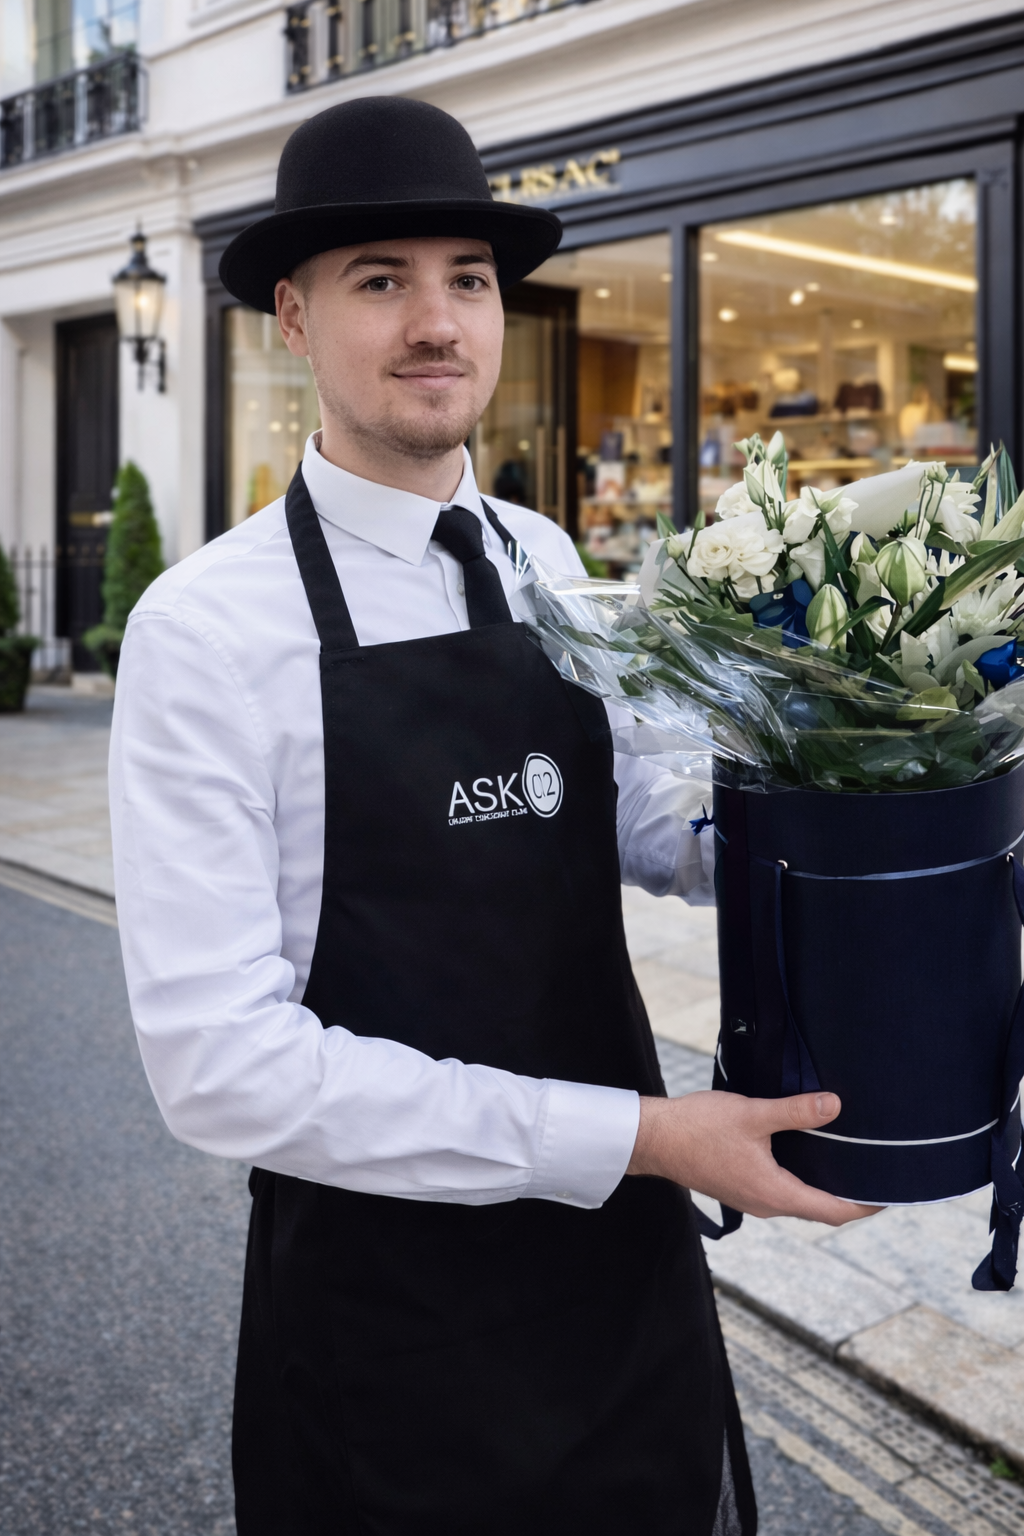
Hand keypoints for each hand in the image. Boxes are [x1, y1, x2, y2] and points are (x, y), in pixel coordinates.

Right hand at [627, 1089, 878, 1224]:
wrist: (654, 1138)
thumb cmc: (698, 1128)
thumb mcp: (752, 1115)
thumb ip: (795, 1111)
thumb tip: (835, 1106)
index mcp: (774, 1193)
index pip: (833, 1211)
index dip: (865, 1206)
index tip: (890, 1194)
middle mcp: (766, 1204)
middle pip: (819, 1210)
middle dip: (849, 1198)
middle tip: (875, 1175)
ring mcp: (750, 1199)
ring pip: (799, 1201)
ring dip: (824, 1190)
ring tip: (846, 1165)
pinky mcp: (739, 1188)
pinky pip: (781, 1192)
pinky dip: (801, 1182)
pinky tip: (805, 1157)